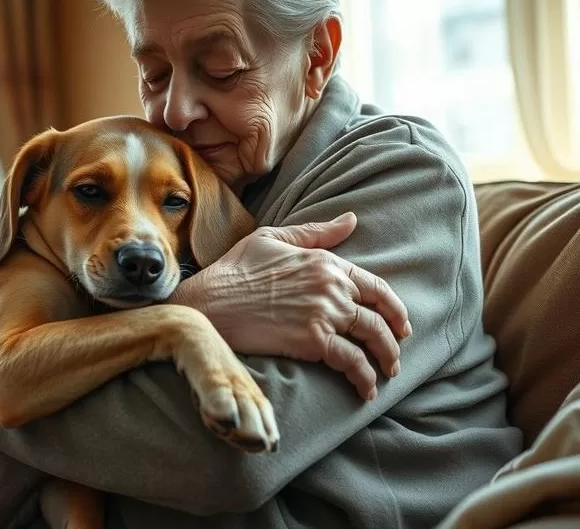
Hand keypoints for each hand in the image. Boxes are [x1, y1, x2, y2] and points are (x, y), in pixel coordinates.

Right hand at [180, 212, 410, 399]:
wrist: (210, 301)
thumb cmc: (235, 268)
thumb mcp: (274, 238)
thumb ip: (316, 232)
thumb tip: (350, 220)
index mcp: (326, 261)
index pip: (375, 286)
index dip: (393, 307)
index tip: (399, 322)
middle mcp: (332, 287)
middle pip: (380, 315)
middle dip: (394, 338)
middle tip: (394, 354)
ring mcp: (325, 314)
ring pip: (373, 338)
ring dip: (385, 360)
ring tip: (385, 374)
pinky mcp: (313, 341)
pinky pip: (352, 362)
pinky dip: (364, 378)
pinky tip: (366, 390)